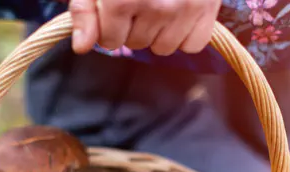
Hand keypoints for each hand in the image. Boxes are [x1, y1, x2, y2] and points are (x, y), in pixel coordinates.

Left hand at [69, 0, 220, 55]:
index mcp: (123, 0)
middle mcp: (155, 7)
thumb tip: (82, 46)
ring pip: (163, 48)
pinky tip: (179, 14)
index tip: (115, 8)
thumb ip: (85, 9)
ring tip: (159, 4)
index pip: (110, 41)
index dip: (108, 26)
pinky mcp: (207, 9)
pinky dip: (185, 35)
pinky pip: (193, 45)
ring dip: (158, 32)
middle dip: (133, 26)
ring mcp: (184, 10)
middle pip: (135, 44)